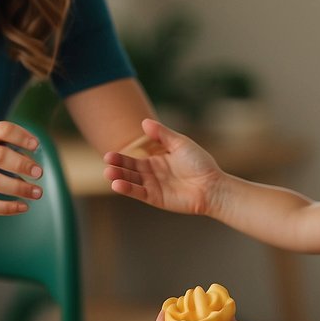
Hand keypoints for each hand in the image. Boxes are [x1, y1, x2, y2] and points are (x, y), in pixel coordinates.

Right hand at [103, 119, 224, 215]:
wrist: (212, 185)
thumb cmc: (200, 163)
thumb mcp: (180, 143)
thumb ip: (162, 134)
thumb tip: (144, 122)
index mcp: (156, 160)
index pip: (134, 158)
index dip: (121, 157)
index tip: (108, 155)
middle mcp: (152, 173)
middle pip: (129, 169)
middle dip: (117, 166)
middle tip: (107, 161)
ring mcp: (153, 186)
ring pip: (132, 181)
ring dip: (119, 178)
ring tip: (108, 173)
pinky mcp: (156, 198)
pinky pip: (139, 193)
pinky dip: (128, 189)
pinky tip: (117, 185)